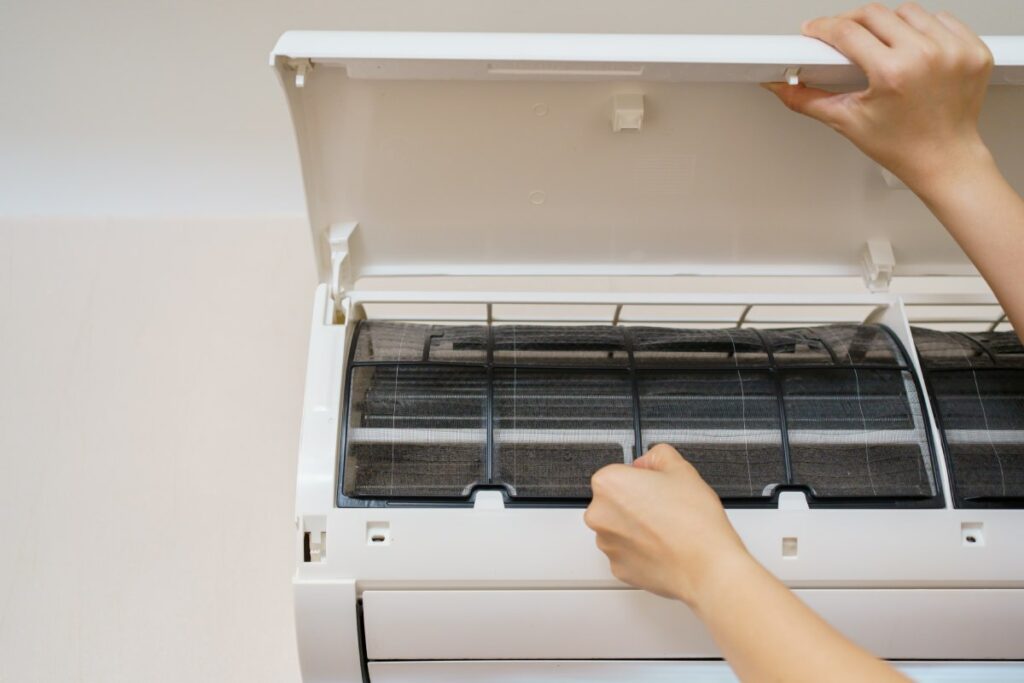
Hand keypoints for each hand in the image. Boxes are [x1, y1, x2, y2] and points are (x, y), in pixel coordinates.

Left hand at [584, 444, 750, 605]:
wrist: (707, 566)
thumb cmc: (694, 522)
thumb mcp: (681, 469)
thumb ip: (657, 455)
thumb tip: (648, 461)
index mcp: (609, 484)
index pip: (619, 472)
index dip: (642, 478)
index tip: (656, 486)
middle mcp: (599, 514)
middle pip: (614, 501)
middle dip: (635, 502)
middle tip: (664, 507)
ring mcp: (607, 544)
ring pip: (619, 527)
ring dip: (636, 527)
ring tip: (667, 528)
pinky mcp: (618, 568)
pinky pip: (625, 552)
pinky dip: (640, 549)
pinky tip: (662, 546)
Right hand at [764, 2, 994, 193]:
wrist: (945, 160)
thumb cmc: (903, 147)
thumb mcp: (847, 122)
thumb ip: (806, 100)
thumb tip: (781, 87)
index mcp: (893, 73)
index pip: (847, 32)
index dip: (824, 28)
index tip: (816, 30)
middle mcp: (926, 55)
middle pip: (876, 13)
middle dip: (852, 21)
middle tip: (843, 35)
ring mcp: (954, 50)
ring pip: (909, 12)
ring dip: (889, 23)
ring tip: (882, 45)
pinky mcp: (972, 49)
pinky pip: (942, 19)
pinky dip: (924, 28)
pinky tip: (914, 47)